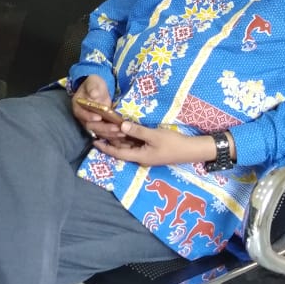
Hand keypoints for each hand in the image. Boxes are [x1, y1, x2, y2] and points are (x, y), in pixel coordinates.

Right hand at [71, 76, 130, 143]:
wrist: (98, 89)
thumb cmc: (94, 84)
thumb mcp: (93, 82)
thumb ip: (92, 87)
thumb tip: (94, 94)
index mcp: (78, 106)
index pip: (81, 114)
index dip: (89, 117)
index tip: (98, 117)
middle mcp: (83, 118)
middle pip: (91, 126)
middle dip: (103, 128)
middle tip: (115, 127)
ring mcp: (92, 123)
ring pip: (99, 132)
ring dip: (110, 134)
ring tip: (121, 132)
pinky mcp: (100, 127)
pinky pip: (105, 134)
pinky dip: (113, 136)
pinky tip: (123, 135)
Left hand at [95, 121, 215, 166]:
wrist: (191, 150)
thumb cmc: (173, 143)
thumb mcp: (154, 135)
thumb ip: (137, 131)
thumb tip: (121, 126)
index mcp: (140, 156)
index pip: (118, 153)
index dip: (105, 148)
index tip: (94, 141)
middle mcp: (141, 157)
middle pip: (121, 150)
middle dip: (110, 142)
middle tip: (98, 132)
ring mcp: (146, 154)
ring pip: (128, 147)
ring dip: (118, 140)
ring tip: (107, 130)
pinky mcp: (151, 150)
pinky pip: (136, 145)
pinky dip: (128, 139)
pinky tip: (124, 131)